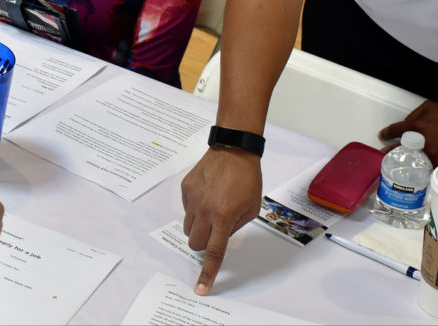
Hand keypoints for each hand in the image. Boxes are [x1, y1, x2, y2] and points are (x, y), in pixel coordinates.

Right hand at [181, 147, 261, 294]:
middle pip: (194, 243)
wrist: (233, 149)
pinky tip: (208, 194)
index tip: (201, 289)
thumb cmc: (247, 178)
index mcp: (223, 217)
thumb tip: (222, 237)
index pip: (213, 252)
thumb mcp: (251, 208)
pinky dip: (195, 208)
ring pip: (188, 227)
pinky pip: (186, 208)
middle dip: (203, 244)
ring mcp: (193, 199)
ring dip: (198, 226)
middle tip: (214, 232)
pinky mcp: (186, 188)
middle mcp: (205, 210)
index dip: (207, 273)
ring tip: (212, 210)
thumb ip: (235, 227)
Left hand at [379, 101, 437, 165]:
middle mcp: (421, 141)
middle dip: (389, 151)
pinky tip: (417, 172)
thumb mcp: (429, 107)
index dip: (387, 133)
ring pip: (412, 161)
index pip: (395, 130)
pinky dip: (422, 169)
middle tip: (384, 154)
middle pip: (399, 148)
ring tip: (399, 166)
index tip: (383, 136)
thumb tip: (406, 122)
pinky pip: (427, 168)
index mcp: (416, 126)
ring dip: (404, 163)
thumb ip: (415, 114)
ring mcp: (430, 153)